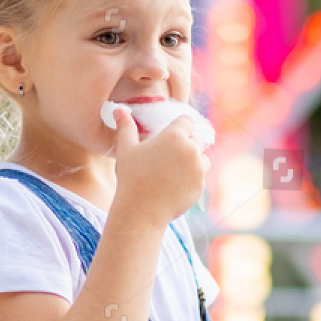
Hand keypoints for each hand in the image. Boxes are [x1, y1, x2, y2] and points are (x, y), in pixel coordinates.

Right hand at [109, 107, 207, 227]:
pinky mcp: (201, 185)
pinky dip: (191, 178)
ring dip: (192, 161)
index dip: (180, 127)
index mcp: (174, 136)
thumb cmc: (131, 177)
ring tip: (171, 170)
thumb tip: (118, 110)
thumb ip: (126, 127)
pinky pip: (200, 176)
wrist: (141, 211)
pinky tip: (174, 184)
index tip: (171, 134)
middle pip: (196, 139)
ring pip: (201, 158)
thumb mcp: (126, 149)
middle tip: (167, 157)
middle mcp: (191, 150)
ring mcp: (198, 168)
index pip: (187, 121)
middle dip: (185, 144)